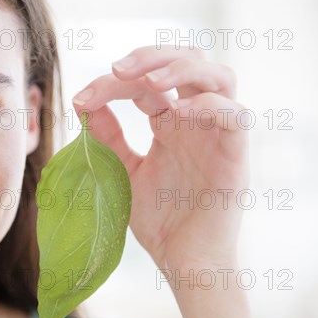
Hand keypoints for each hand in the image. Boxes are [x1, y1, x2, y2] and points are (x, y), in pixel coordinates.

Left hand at [71, 46, 249, 272]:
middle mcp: (196, 122)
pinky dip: (208, 106)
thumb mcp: (124, 172)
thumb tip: (84, 103)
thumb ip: (109, 138)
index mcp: (170, 123)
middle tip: (117, 69)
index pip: (146, 84)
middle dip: (151, 56)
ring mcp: (218, 135)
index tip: (81, 99)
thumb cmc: (160, 220)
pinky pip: (235, 116)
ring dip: (182, 69)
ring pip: (219, 77)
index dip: (113, 83)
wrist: (183, 261)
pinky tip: (176, 113)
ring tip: (148, 80)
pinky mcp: (236, 155)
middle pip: (189, 61)